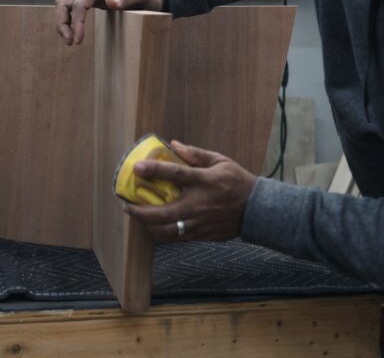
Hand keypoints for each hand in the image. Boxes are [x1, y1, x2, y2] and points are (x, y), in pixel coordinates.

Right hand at [54, 0, 165, 45]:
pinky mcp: (89, 0)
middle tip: (70, 42)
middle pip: (64, 2)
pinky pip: (72, 9)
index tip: (78, 40)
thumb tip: (109, 1)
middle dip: (62, 22)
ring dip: (63, 22)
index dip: (76, 22)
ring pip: (64, 5)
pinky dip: (69, 21)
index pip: (79, 3)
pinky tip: (74, 33)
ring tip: (70, 41)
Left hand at [123, 141, 256, 241]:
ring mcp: (200, 222)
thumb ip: (196, 154)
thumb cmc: (238, 182)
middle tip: (126, 204)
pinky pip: (176, 237)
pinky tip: (154, 226)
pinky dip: (161, 233)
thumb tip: (173, 145)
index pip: (175, 175)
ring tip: (137, 217)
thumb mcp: (220, 161)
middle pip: (163, 213)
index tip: (137, 167)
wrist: (257, 210)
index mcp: (204, 182)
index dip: (154, 170)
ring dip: (147, 225)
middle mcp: (199, 204)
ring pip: (167, 231)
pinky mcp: (202, 235)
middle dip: (140, 211)